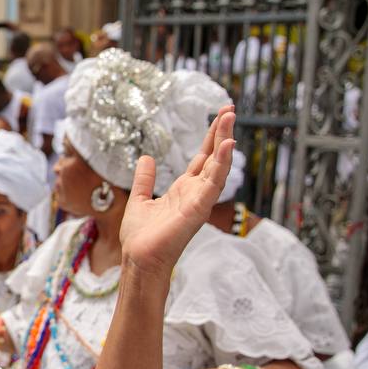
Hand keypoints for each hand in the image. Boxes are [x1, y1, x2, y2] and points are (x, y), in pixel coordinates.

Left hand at [119, 106, 234, 276]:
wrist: (139, 259)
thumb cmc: (141, 237)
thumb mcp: (140, 200)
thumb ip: (145, 179)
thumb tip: (146, 158)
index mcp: (184, 190)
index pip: (202, 159)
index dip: (211, 139)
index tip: (219, 117)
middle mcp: (195, 193)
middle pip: (213, 158)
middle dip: (221, 133)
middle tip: (229, 109)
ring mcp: (199, 200)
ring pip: (217, 166)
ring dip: (224, 142)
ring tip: (229, 119)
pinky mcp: (198, 208)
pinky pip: (213, 183)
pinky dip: (221, 164)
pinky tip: (226, 145)